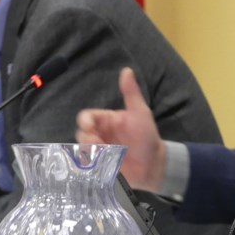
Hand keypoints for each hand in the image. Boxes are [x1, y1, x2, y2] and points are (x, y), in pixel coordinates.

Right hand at [75, 67, 165, 191]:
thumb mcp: (140, 113)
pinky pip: (86, 162)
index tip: (90, 127)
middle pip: (81, 132)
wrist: (154, 164)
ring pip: (82, 147)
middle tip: (99, 144)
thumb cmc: (147, 136)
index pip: (87, 116)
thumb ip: (131, 93)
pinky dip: (88, 163)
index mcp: (107, 120)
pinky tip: (99, 163)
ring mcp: (99, 150)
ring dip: (88, 151)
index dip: (85, 121)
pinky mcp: (99, 164)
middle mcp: (100, 133)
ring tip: (103, 155)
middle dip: (86, 138)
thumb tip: (126, 70)